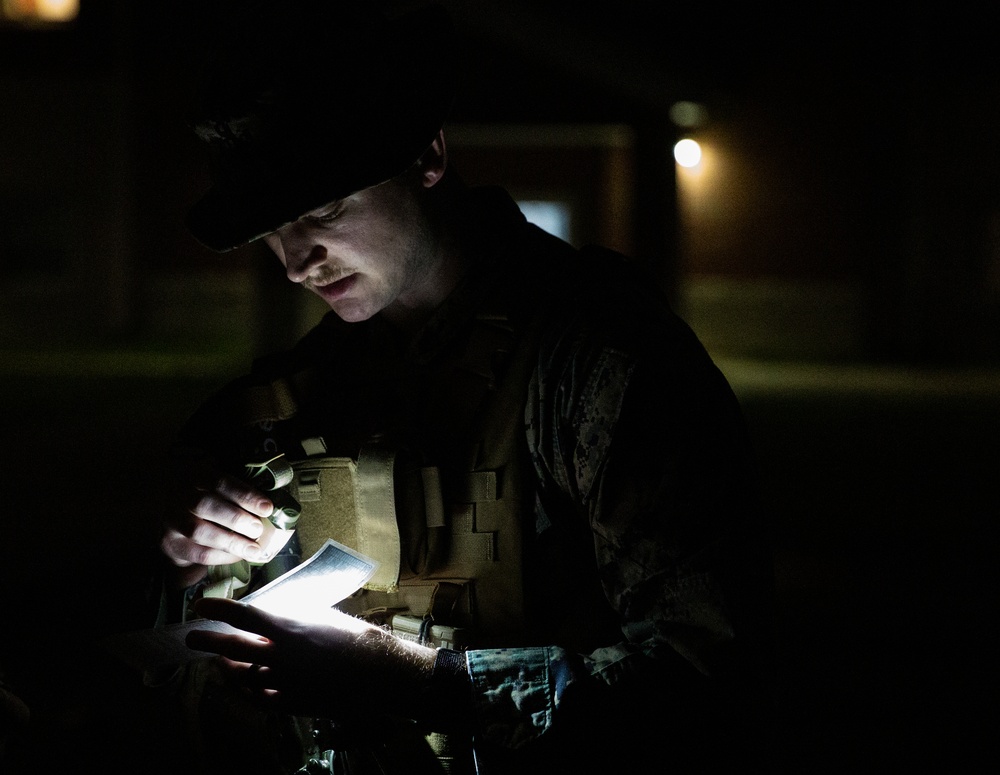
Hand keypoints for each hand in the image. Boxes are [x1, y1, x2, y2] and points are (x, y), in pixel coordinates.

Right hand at [160, 460, 274, 587]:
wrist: (169, 514)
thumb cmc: (203, 497)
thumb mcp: (215, 484)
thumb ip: (236, 491)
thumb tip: (268, 506)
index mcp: (195, 475)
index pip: (219, 482)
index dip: (245, 495)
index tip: (267, 507)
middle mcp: (179, 496)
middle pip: (206, 505)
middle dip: (237, 519)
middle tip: (258, 529)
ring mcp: (171, 521)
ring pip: (199, 531)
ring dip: (231, 541)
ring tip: (253, 549)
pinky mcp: (171, 544)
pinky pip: (196, 552)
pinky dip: (221, 556)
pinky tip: (238, 556)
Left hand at [185, 597, 436, 721]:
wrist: (376, 671)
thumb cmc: (353, 636)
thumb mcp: (321, 614)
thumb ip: (292, 615)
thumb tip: (273, 612)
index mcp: (286, 627)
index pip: (241, 615)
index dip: (217, 610)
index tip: (200, 606)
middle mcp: (278, 655)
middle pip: (231, 647)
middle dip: (208, 641)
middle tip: (192, 638)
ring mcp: (282, 681)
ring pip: (242, 676)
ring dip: (227, 668)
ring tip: (221, 664)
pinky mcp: (291, 702)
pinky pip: (259, 699)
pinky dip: (248, 692)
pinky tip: (244, 687)